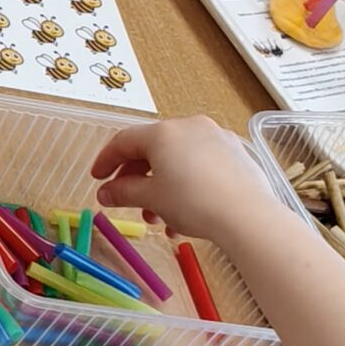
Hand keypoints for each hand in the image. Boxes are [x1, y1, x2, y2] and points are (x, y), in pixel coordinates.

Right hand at [88, 115, 271, 247]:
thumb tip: (105, 193)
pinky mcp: (236, 153)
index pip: (124, 141)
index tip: (97, 178)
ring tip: (160, 218)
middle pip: (152, 150)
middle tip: (128, 202)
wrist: (247, 215)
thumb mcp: (151, 198)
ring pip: (178, 160)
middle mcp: (189, 126)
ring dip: (162, 188)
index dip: (106, 160)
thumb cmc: (194, 202)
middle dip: (137, 179)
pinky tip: (187, 213)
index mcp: (163, 132)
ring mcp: (216, 138)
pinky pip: (201, 165)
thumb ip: (123, 192)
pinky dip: (187, 185)